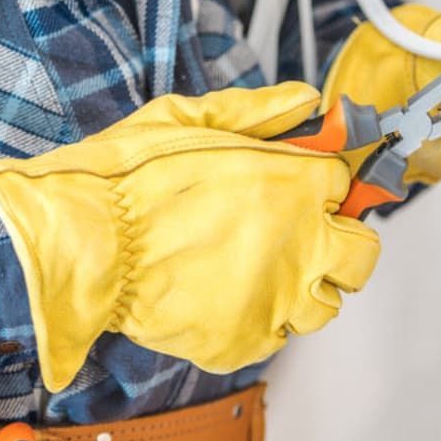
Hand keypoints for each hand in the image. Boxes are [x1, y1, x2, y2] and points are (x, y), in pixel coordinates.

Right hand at [0, 83, 379, 390]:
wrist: (79, 244)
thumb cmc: (125, 181)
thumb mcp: (188, 118)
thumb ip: (256, 110)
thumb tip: (305, 100)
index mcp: (293, 183)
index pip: (345, 185)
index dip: (323, 186)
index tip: (307, 189)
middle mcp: (298, 243)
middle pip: (361, 254)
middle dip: (339, 243)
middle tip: (302, 235)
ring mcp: (275, 297)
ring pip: (326, 304)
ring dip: (304, 287)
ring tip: (260, 271)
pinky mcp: (245, 340)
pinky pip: (278, 337)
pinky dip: (261, 321)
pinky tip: (228, 297)